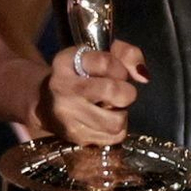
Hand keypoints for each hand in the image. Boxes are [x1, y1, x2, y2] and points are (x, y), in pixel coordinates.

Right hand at [34, 40, 148, 144]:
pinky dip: (117, 129)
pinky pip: (114, 138)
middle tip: (119, 92)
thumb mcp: (102, 53)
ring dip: (121, 113)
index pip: (105, 62)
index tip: (116, 72)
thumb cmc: (82, 74)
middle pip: (112, 91)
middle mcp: (63, 89)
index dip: (120, 68)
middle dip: (125, 92)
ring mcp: (67, 116)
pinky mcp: (76, 137)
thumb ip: (128, 55)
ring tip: (111, 107)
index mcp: (66, 62)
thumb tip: (143, 76)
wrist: (47, 103)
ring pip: (116, 121)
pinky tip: (106, 120)